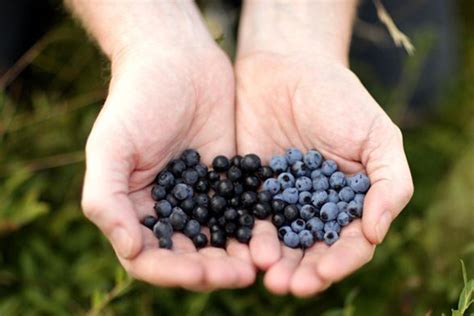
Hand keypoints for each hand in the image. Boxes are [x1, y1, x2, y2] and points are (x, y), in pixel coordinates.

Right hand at [81, 45, 254, 289]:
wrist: (177, 60)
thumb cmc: (136, 100)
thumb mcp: (110, 147)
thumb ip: (106, 198)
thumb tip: (129, 250)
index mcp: (135, 208)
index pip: (149, 256)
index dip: (172, 270)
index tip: (200, 272)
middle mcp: (169, 209)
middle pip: (189, 255)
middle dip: (212, 270)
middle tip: (240, 275)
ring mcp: (201, 196)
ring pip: (220, 239)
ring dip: (237, 256)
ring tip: (260, 263)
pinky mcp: (229, 180)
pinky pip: (242, 211)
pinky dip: (254, 228)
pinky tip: (271, 237)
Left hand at [235, 52, 412, 295]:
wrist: (286, 65)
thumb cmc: (339, 98)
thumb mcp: (377, 135)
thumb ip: (390, 183)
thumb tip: (376, 233)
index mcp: (351, 201)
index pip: (349, 243)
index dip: (339, 262)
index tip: (322, 273)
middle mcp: (316, 207)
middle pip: (311, 251)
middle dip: (302, 272)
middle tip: (286, 286)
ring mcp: (282, 199)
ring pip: (279, 241)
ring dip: (273, 263)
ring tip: (265, 276)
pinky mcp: (251, 188)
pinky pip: (249, 218)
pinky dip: (247, 236)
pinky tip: (244, 249)